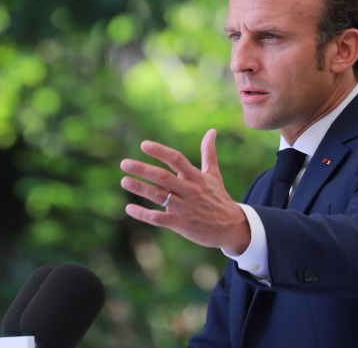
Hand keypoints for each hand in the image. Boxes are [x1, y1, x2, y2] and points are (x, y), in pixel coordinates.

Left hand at [119, 129, 249, 252]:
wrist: (233, 227)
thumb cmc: (219, 198)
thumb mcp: (214, 175)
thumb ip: (209, 153)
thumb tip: (211, 131)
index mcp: (196, 177)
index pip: (176, 159)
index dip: (160, 151)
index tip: (144, 145)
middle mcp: (190, 191)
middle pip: (163, 177)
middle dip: (143, 169)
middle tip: (124, 163)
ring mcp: (185, 208)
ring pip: (159, 196)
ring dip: (140, 188)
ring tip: (124, 181)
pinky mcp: (182, 224)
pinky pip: (159, 219)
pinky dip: (144, 214)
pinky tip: (130, 209)